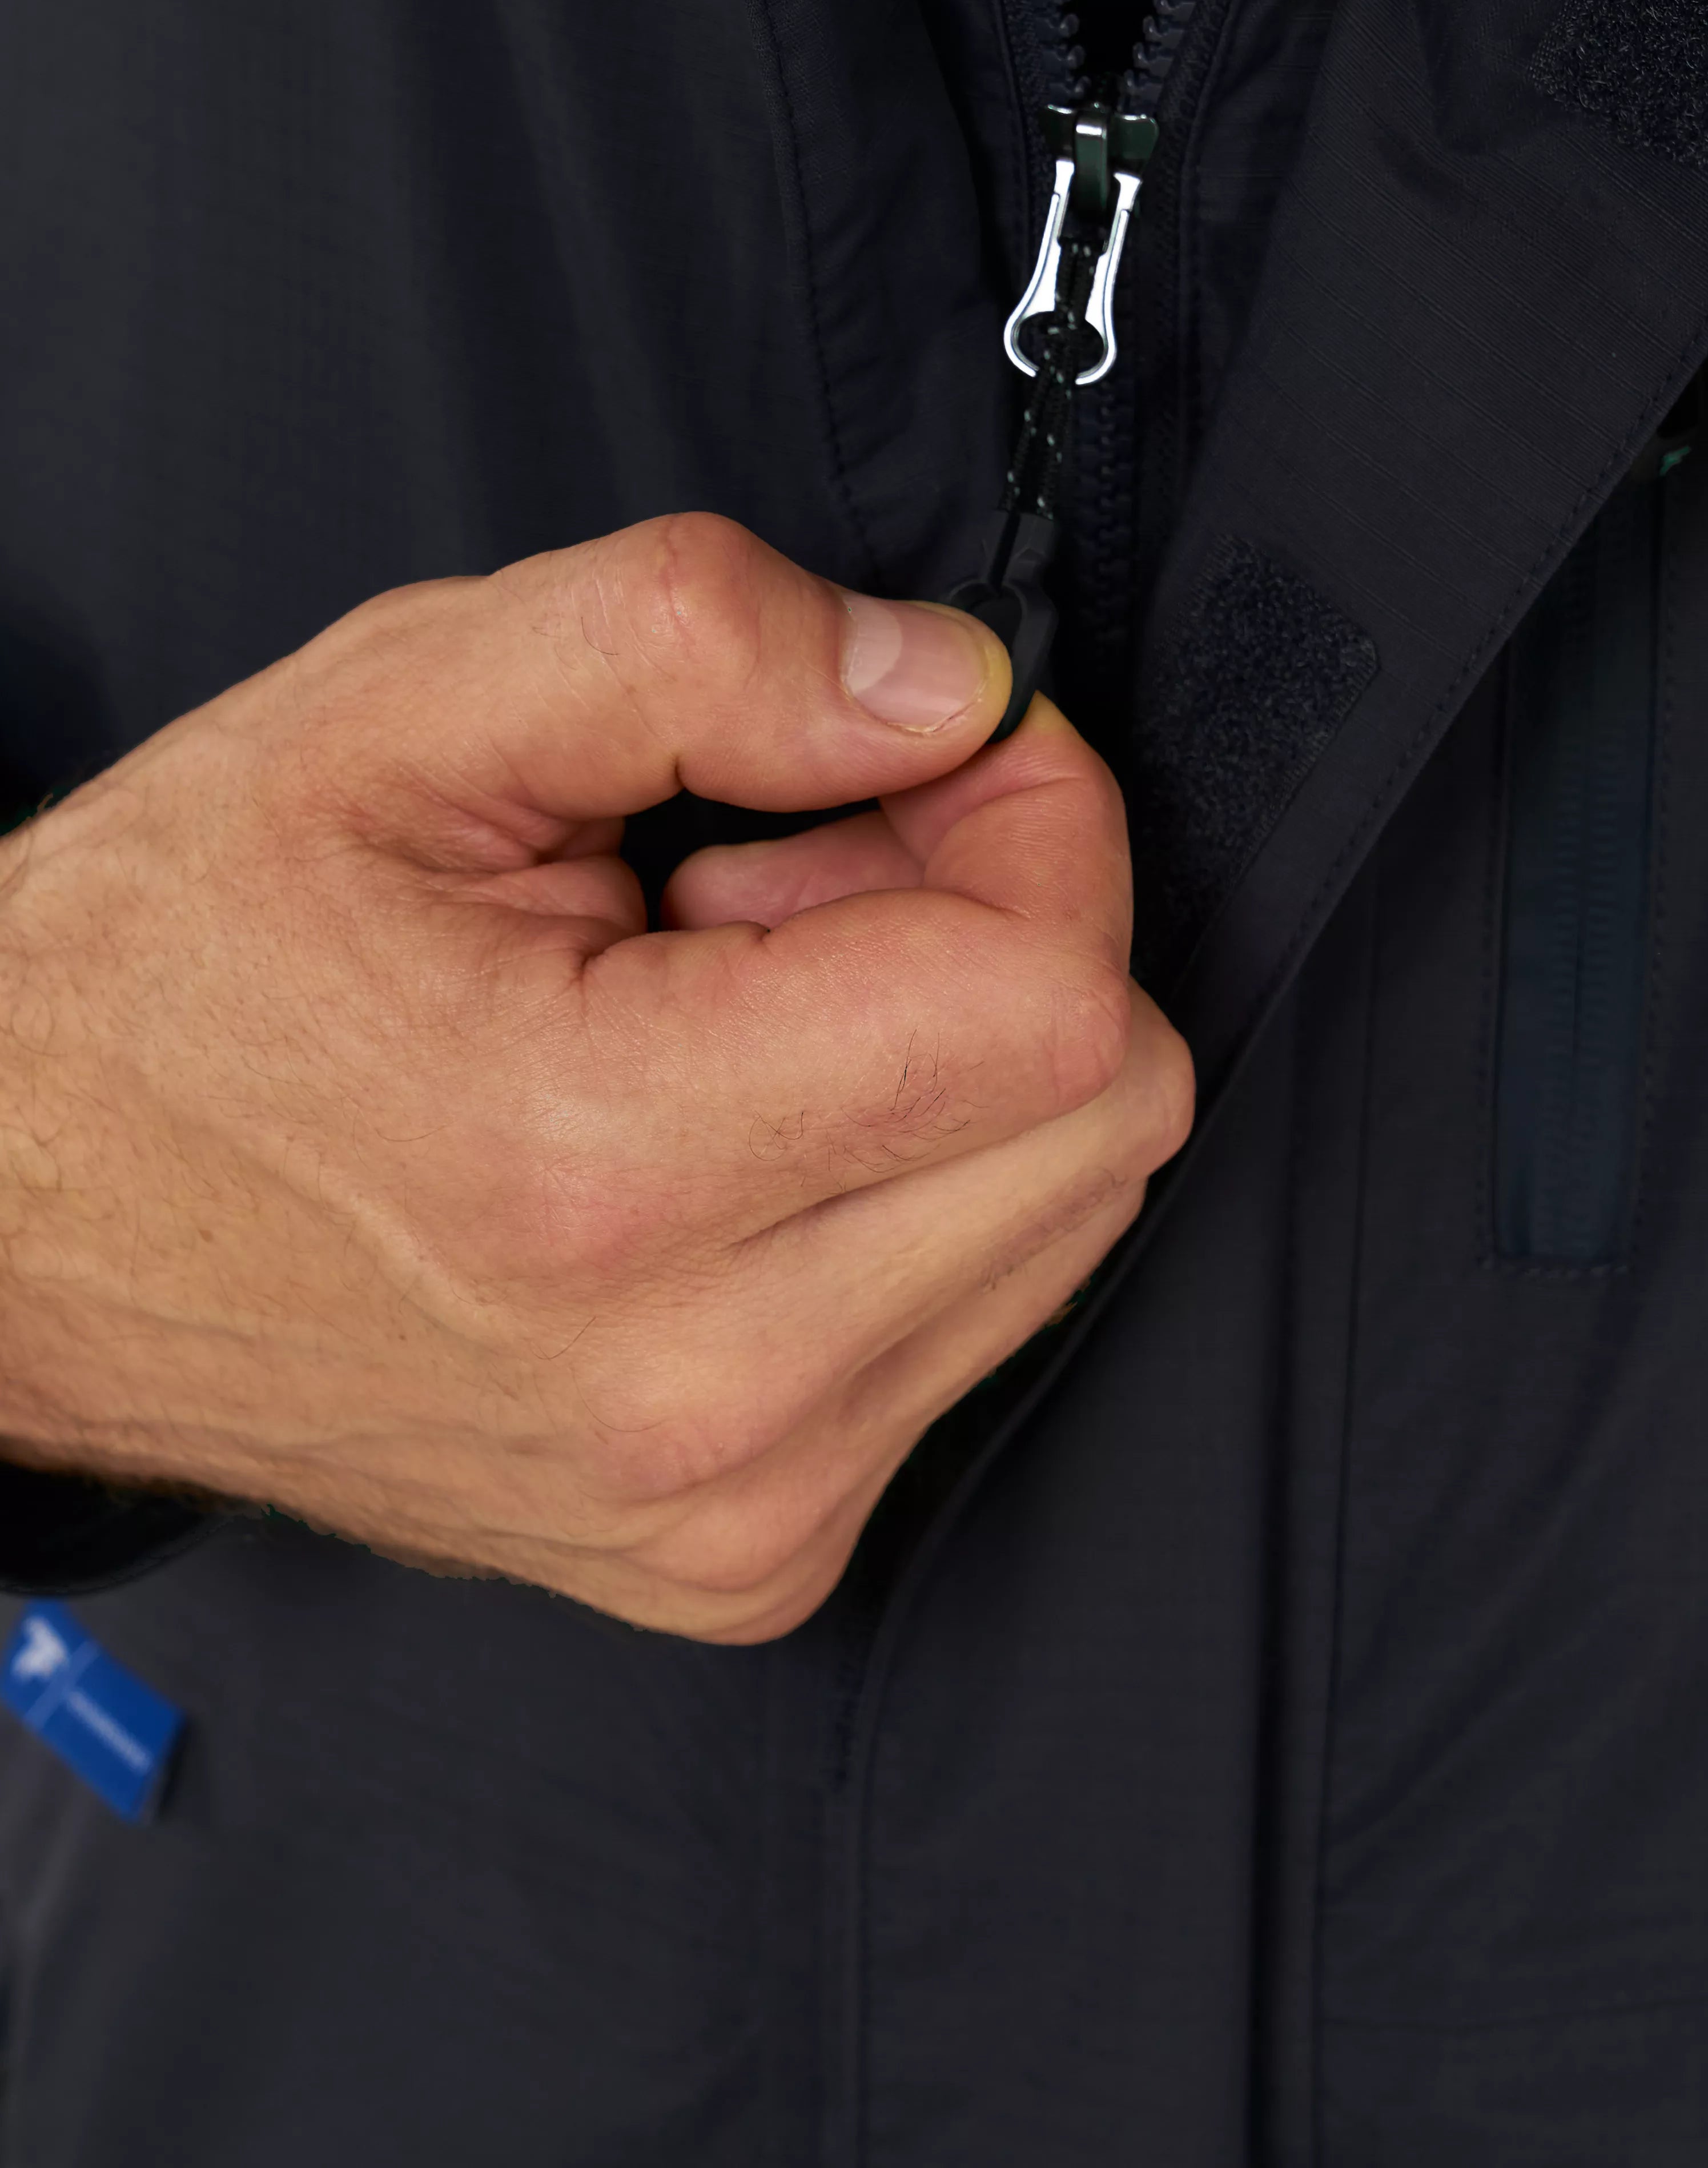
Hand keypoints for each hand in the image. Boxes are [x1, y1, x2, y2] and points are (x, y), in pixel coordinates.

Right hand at [0, 515, 1191, 1639]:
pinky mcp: (751, 1554)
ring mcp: (740, 1506)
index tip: (922, 755)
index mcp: (610, 1175)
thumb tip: (958, 686)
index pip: (1053, 1002)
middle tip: (786, 883)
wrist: (22, 1239)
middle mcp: (705, 1394)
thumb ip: (700, 646)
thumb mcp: (396, 711)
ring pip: (1069, 1209)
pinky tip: (735, 1134)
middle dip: (1002, 935)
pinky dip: (914, 1187)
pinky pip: (984, 1315)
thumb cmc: (183, 972)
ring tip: (729, 1011)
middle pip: (1107, 1113)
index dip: (1037, 824)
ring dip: (953, 1064)